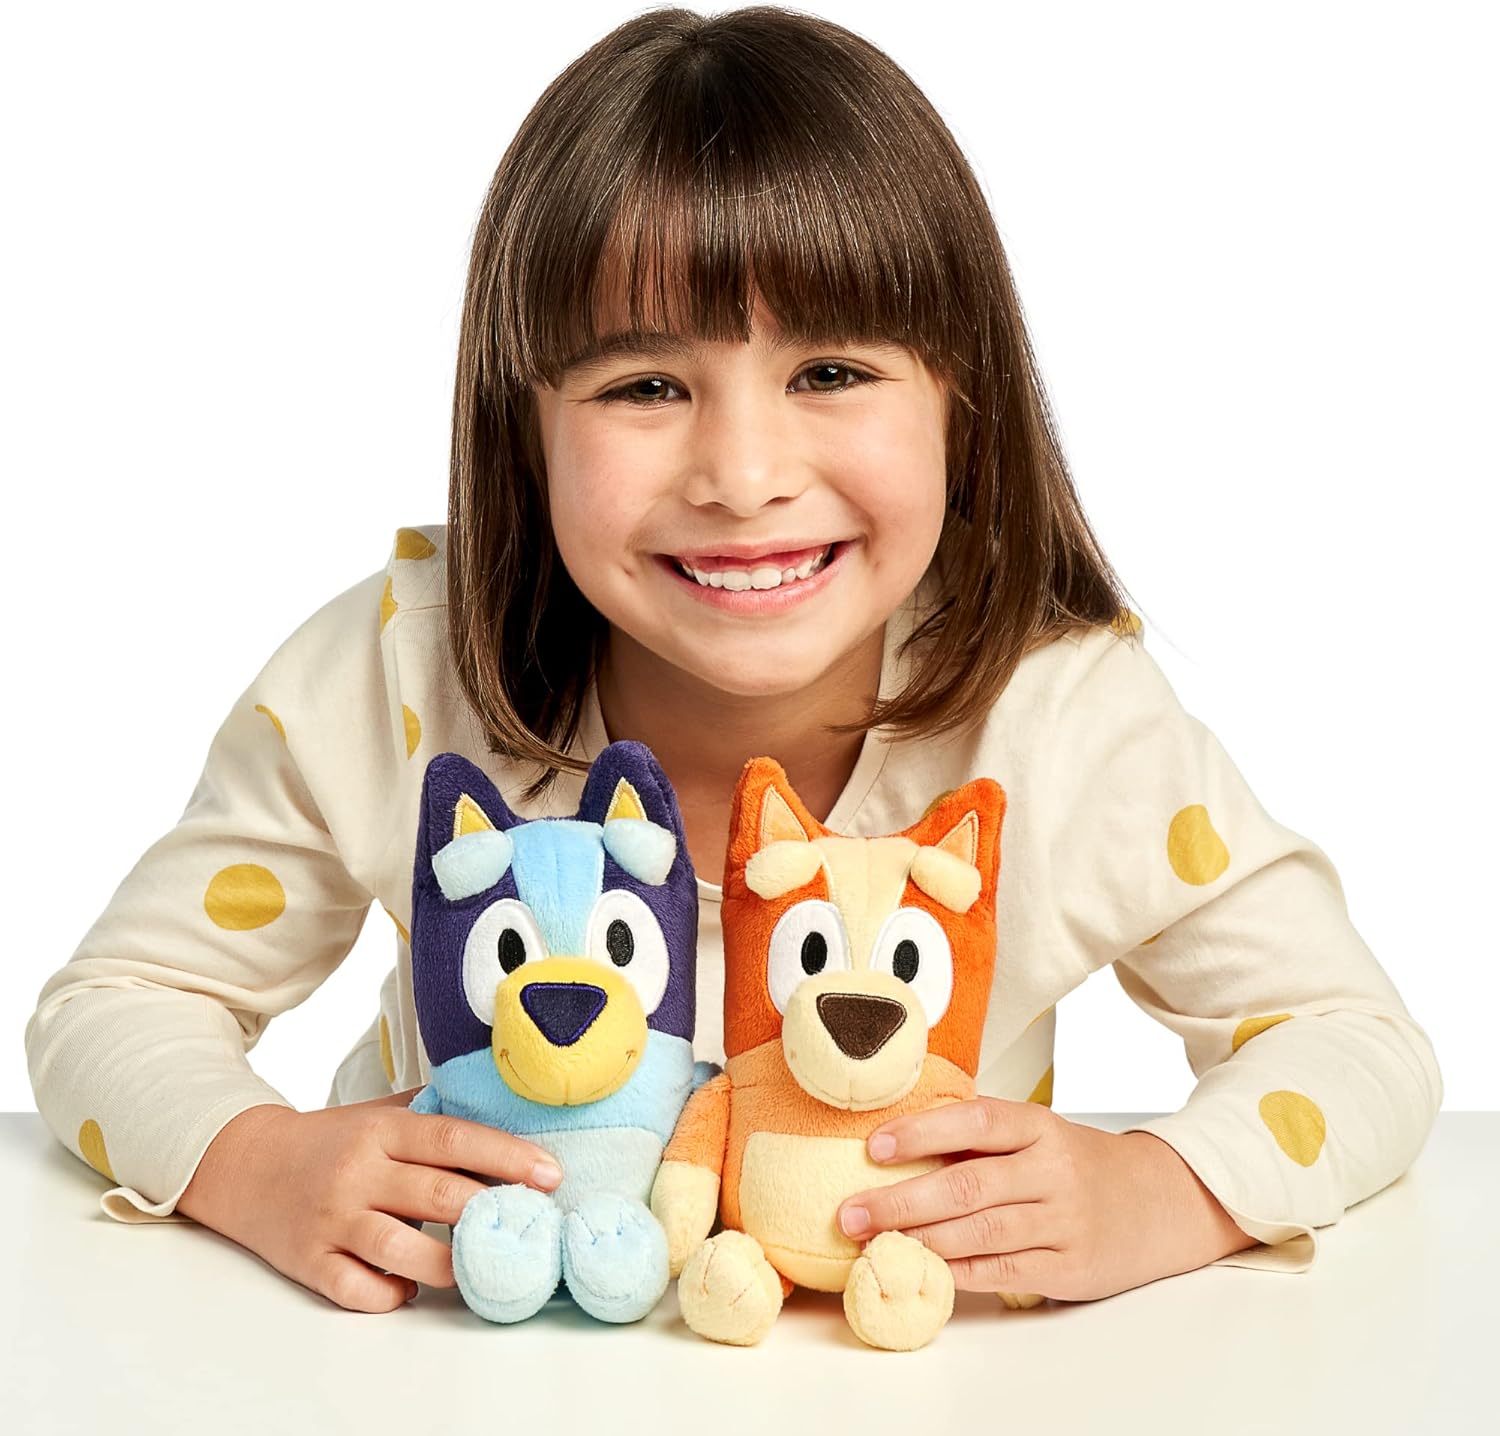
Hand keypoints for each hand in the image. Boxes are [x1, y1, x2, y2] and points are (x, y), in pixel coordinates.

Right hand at [176, 1090, 563, 1312]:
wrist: (243, 1165)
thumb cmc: (329, 1139)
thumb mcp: (377, 1114)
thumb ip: (431, 1113)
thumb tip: (504, 1107)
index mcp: (382, 1132)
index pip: (454, 1140)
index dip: (507, 1156)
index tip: (551, 1174)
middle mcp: (359, 1173)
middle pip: (438, 1195)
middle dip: (492, 1212)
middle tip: (536, 1225)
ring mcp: (333, 1221)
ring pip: (403, 1250)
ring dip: (451, 1264)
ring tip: (484, 1266)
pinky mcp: (309, 1262)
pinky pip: (360, 1290)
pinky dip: (393, 1295)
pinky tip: (413, 1288)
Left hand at [834, 1098, 1257, 1301]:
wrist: (1162, 1201)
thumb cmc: (1077, 1162)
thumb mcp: (1038, 1133)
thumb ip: (981, 1135)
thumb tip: (892, 1137)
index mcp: (1039, 1126)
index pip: (976, 1122)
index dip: (923, 1132)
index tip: (873, 1146)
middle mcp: (1053, 1171)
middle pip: (968, 1185)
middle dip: (901, 1201)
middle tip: (849, 1214)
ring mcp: (1064, 1222)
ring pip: (981, 1233)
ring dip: (920, 1242)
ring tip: (873, 1246)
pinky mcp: (1070, 1268)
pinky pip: (1004, 1272)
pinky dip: (959, 1273)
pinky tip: (922, 1272)